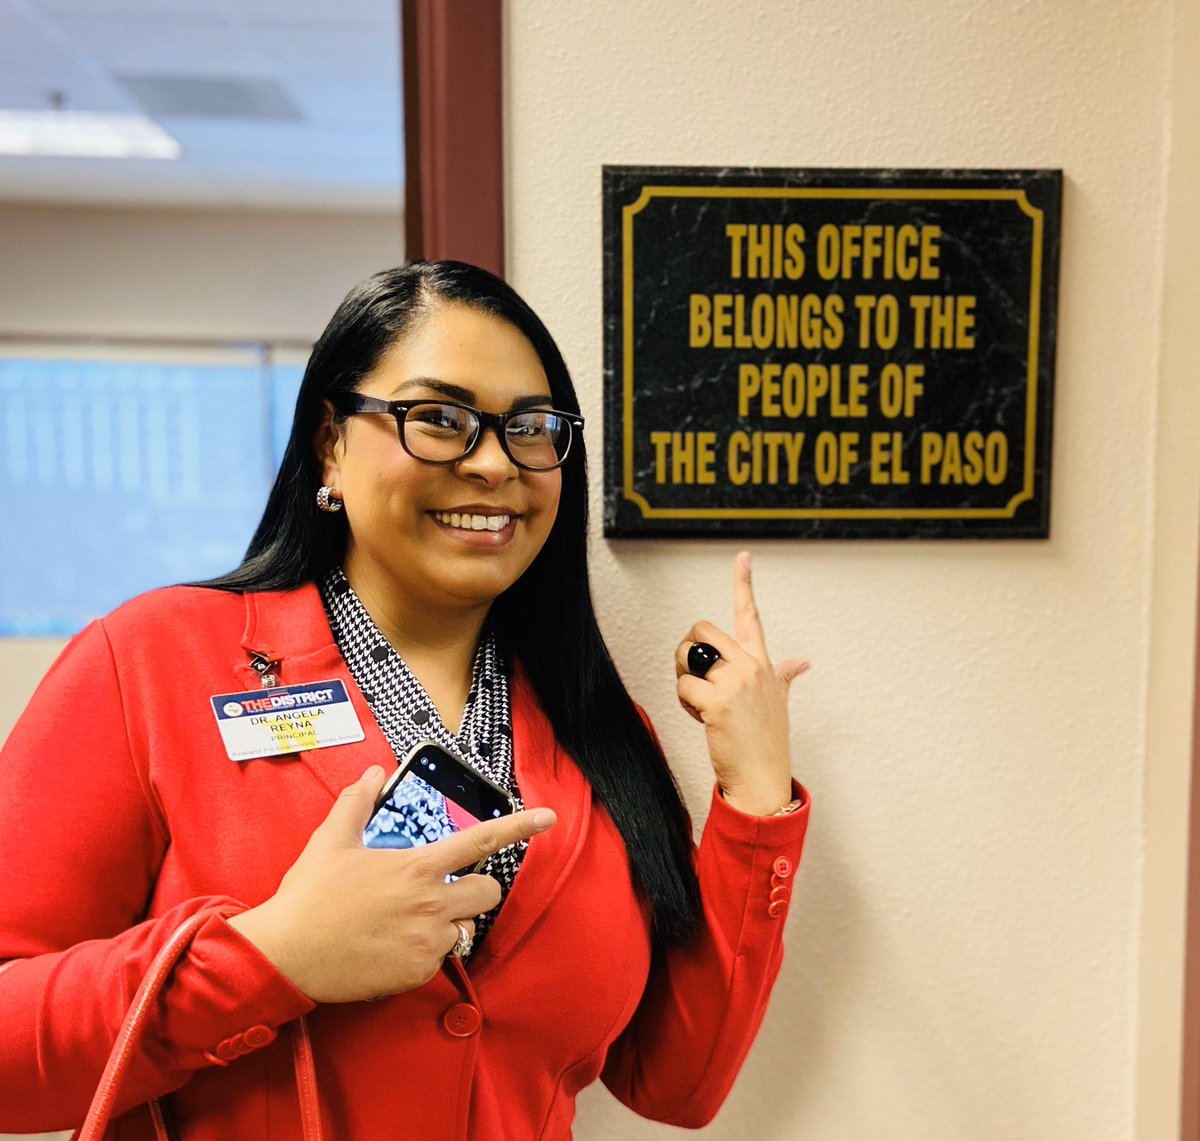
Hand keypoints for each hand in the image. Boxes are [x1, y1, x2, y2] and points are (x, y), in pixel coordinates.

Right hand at [228, 767, 556, 1002]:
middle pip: (488, 892)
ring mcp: (427, 942)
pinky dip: (423, 953)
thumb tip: (372, 773)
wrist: (286, 954)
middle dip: (474, 890)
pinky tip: (391, 947)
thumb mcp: (331, 840)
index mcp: (418, 867)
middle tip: (442, 892)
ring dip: (448, 924)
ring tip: (408, 921)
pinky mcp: (416, 974)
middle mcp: (432, 904)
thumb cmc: (309, 895)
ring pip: (464, 929)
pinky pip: (438, 960)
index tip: (548, 817)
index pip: (481, 840)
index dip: (519, 826)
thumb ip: (357, 803)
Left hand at [675, 551, 808, 816]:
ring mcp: (735, 683)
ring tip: (702, 703)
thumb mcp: (779, 703)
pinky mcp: (717, 701)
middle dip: (688, 652)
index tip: (742, 557)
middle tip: (695, 679)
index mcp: (763, 663)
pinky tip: (701, 718)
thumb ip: (786, 677)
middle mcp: (751, 667)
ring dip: (683, 678)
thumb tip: (802, 662)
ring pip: (688, 657)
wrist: (763, 779)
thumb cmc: (767, 742)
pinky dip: (685, 703)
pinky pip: (684, 687)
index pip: (751, 615)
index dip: (744, 583)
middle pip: (702, 631)